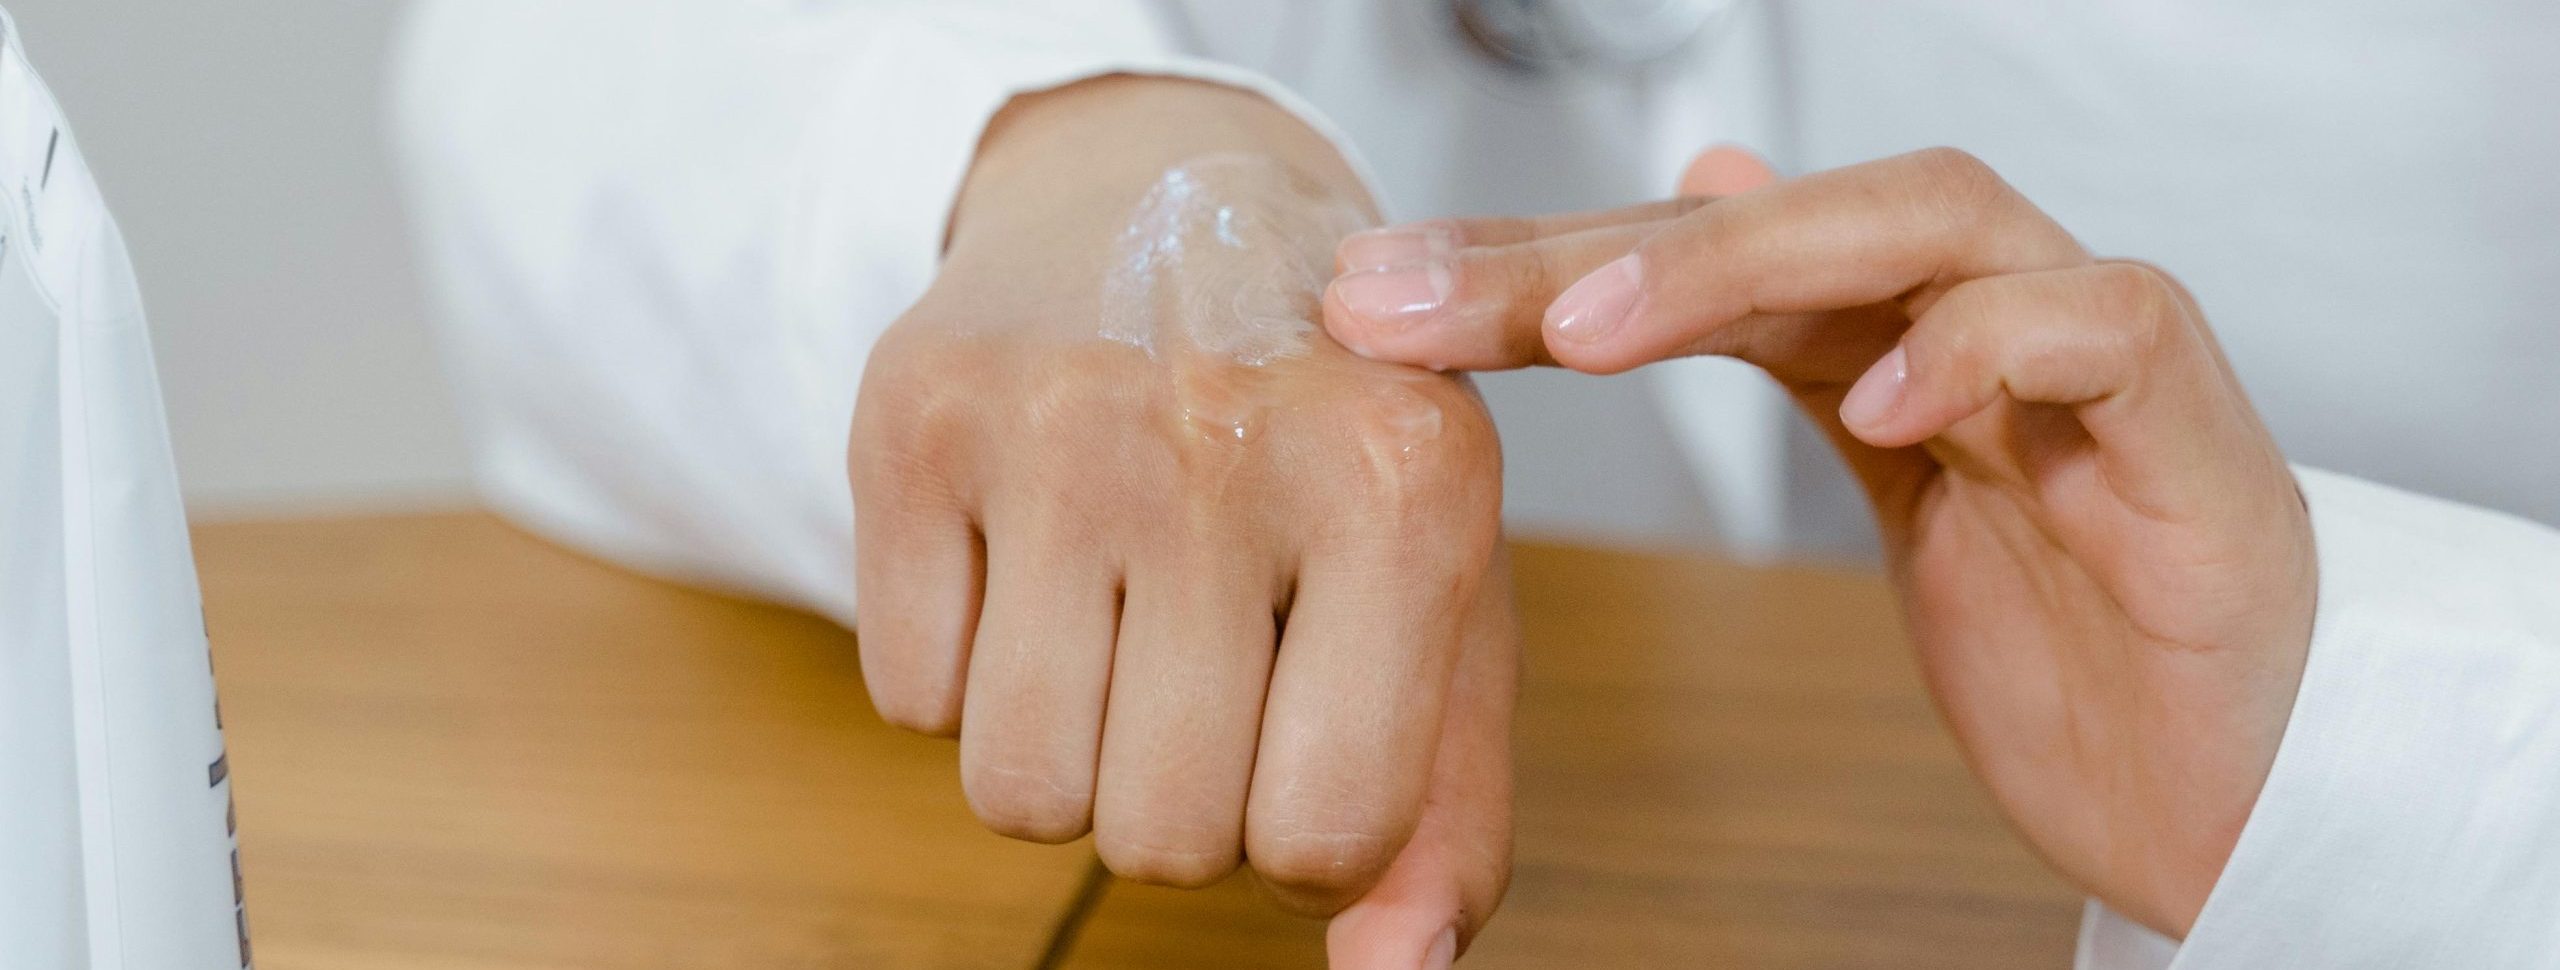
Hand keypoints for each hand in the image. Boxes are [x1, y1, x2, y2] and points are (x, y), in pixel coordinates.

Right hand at [850, 76, 1515, 967]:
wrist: (1162, 189)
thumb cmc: (1329, 435)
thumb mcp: (1442, 596)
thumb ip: (1448, 808)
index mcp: (1408, 485)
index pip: (1325, 834)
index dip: (1309, 832)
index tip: (1308, 737)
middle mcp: (1232, 437)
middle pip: (1158, 837)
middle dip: (1184, 798)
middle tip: (1206, 664)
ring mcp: (1058, 418)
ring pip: (1017, 795)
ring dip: (1069, 753)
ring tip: (1119, 616)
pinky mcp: (912, 415)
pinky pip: (906, 705)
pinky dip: (963, 675)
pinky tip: (1027, 558)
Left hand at [1322, 146, 2316, 935]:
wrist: (2248, 777)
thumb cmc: (2078, 644)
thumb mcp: (1895, 491)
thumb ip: (1793, 344)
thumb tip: (1686, 196)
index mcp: (1894, 331)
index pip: (1691, 257)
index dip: (1531, 266)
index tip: (1375, 301)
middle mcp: (1986, 309)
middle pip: (1779, 220)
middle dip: (1585, 252)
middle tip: (1417, 297)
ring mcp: (2091, 353)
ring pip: (1924, 225)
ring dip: (1745, 261)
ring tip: (1589, 328)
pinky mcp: (2189, 429)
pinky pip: (2097, 326)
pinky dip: (1982, 344)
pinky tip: (1878, 394)